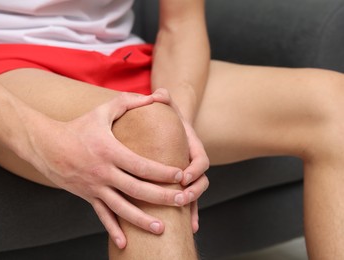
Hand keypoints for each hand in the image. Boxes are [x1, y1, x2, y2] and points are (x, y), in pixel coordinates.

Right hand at [25, 90, 188, 248]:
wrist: (46, 145)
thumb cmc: (78, 126)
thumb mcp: (103, 110)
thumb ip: (129, 102)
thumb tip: (154, 96)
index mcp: (110, 151)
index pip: (142, 165)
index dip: (163, 172)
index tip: (181, 176)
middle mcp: (104, 172)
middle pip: (137, 190)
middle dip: (161, 197)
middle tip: (182, 202)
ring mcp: (95, 187)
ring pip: (122, 208)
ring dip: (142, 220)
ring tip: (162, 228)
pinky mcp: (88, 196)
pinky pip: (102, 216)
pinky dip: (113, 230)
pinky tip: (124, 244)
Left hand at [159, 89, 209, 232]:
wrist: (167, 125)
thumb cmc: (166, 116)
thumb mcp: (165, 105)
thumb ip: (164, 98)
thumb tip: (160, 93)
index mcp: (193, 146)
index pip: (200, 160)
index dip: (195, 169)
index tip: (184, 175)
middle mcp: (192, 162)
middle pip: (201, 181)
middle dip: (193, 191)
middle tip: (180, 197)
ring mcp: (188, 175)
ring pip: (195, 194)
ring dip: (191, 205)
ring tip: (182, 216)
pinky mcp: (180, 183)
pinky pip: (187, 200)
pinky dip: (190, 213)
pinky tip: (189, 228)